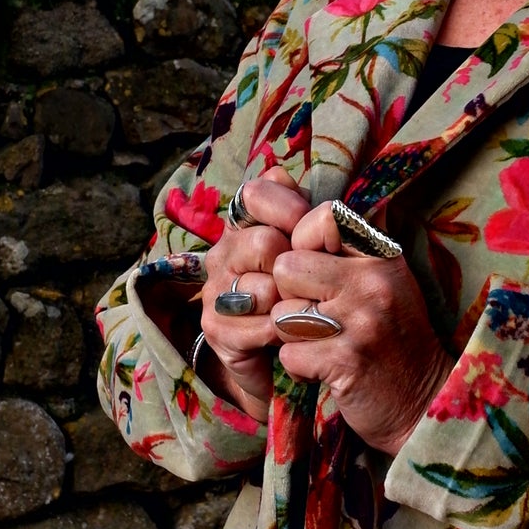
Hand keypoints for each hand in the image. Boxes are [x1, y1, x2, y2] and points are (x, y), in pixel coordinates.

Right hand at [194, 174, 310, 423]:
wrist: (293, 355)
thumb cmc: (305, 295)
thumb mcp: (311, 250)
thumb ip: (303, 211)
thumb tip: (283, 173)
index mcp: (245, 225)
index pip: (255, 194)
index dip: (288, 208)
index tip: (311, 230)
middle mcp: (223, 253)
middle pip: (262, 243)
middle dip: (295, 266)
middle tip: (312, 285)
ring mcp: (216, 292)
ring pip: (262, 289)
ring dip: (294, 305)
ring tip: (306, 315)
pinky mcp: (217, 330)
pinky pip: (260, 325)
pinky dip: (285, 332)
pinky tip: (294, 334)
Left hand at [269, 202, 453, 455]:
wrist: (425, 403)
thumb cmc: (393, 340)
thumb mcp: (384, 282)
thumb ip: (345, 251)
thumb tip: (290, 218)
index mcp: (382, 255)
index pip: (321, 218)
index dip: (302, 243)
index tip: (313, 273)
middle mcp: (374, 281)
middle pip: (286, 266)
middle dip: (289, 296)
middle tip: (316, 318)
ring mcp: (361, 321)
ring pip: (281, 312)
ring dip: (291, 335)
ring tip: (322, 345)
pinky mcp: (346, 360)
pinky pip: (288, 353)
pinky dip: (298, 367)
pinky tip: (323, 370)